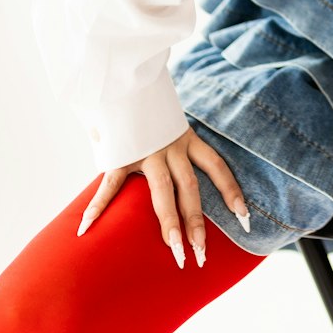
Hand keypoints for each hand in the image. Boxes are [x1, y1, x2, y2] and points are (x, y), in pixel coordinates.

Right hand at [75, 124, 252, 268]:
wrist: (122, 77)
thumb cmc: (146, 107)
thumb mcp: (167, 122)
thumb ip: (174, 146)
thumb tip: (182, 169)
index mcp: (186, 138)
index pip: (216, 166)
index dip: (231, 191)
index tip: (245, 217)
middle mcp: (170, 147)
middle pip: (190, 188)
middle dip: (196, 222)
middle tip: (201, 254)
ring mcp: (146, 151)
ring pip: (162, 191)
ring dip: (169, 221)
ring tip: (174, 249)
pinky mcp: (121, 153)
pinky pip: (111, 184)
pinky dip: (98, 206)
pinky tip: (87, 228)